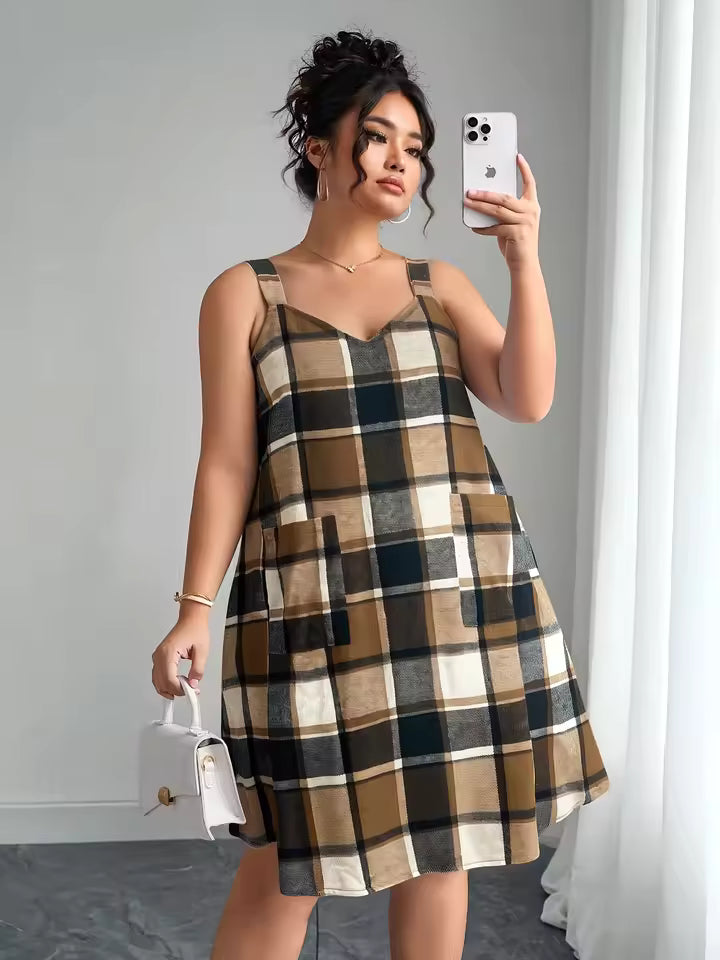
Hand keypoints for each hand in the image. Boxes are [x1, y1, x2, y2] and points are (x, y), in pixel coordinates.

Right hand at [151, 615, 209, 699]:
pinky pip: (158, 675)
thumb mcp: (202, 651)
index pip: (169, 679)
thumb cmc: (195, 629)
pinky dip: (165, 683)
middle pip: (161, 682)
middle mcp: (160, 655)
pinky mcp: (159, 657)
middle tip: (190, 690)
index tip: (190, 691)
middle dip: (175, 690)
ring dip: (169, 688)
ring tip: (184, 688)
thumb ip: (198, 670)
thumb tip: (193, 684)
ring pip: (157, 681)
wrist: (191, 619)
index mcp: (169, 652)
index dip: (179, 689)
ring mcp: (158, 656)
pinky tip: (175, 685)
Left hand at [463, 153, 540, 270]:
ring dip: (480, 206)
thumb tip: (484, 202)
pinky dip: (482, 227)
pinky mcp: (517, 234)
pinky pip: (495, 227)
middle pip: (504, 197)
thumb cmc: (518, 243)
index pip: (530, 183)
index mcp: (532, 206)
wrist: (525, 264)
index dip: (524, 169)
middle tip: (471, 190)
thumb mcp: (514, 223)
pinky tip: (474, 226)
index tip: (517, 157)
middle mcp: (530, 212)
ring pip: (497, 210)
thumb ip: (505, 211)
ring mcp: (525, 223)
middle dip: (485, 193)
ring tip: (467, 202)